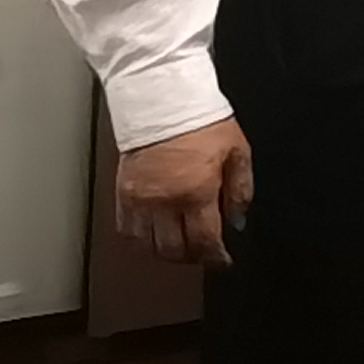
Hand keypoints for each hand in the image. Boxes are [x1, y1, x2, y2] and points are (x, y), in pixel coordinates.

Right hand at [120, 117, 252, 268]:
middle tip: (203, 254)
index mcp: (197, 192)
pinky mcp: (122, 194)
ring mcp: (140, 200)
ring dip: (166, 253)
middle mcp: (165, 201)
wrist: (165, 102)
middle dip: (192, 258)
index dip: (215, 258)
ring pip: (148, 246)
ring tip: (181, 247)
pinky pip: (127, 231)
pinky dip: (141, 240)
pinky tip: (155, 236)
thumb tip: (238, 219)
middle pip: (174, 249)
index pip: (204, 241)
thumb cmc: (204, 123)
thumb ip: (241, 190)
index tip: (222, 261)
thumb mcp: (238, 152)